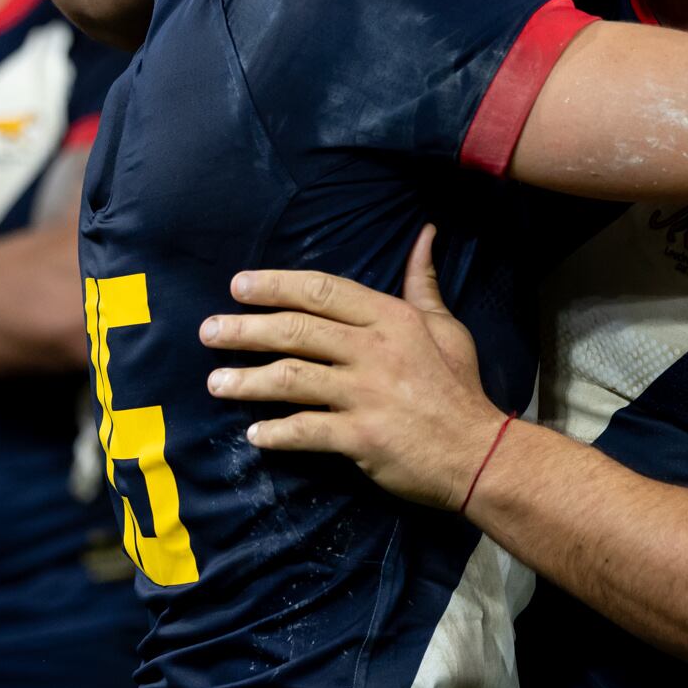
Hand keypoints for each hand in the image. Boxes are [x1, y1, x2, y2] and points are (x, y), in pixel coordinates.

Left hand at [199, 227, 504, 509]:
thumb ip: (423, 283)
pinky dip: (275, 433)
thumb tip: (424, 235)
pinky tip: (254, 435)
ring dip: (246, 381)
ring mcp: (365, 394)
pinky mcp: (359, 437)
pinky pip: (304, 430)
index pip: (322, 291)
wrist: (478, 452)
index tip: (239, 286)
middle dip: (244, 329)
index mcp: (391, 319)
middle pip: (295, 331)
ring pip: (289, 379)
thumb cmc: (458, 388)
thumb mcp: (445, 327)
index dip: (276, 286)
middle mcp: (374, 350)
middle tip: (208, 331)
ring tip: (215, 383)